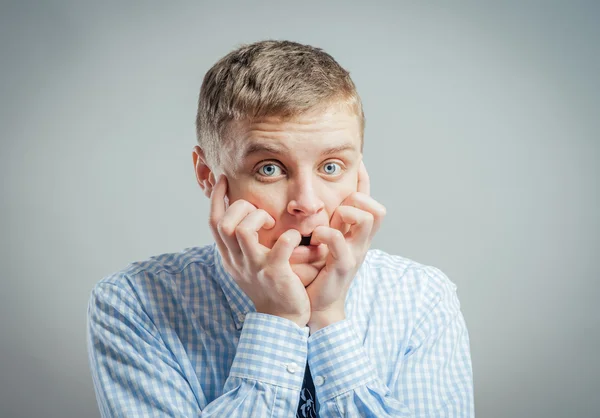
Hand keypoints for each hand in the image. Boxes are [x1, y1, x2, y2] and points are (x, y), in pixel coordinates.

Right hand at [209, 175, 310, 327]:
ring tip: (271, 222)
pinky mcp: (275, 274)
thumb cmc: (269, 286)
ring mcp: (255, 267)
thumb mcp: (247, 263)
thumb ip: (241, 242)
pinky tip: (293, 237)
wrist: (282, 319)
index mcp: (229, 256)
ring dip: (258, 218)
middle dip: (239, 207)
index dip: (216, 198)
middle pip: (224, 223)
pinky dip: (288, 237)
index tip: (224, 179)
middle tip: (257, 210)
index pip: (214, 222)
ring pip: (242, 231)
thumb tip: (239, 215)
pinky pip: (279, 248)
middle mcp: (238, 261)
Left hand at [306, 160, 385, 331]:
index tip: (357, 161)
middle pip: (377, 209)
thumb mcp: (323, 241)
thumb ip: (325, 221)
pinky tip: (316, 238)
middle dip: (360, 199)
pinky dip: (327, 234)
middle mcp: (360, 242)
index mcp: (356, 234)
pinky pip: (340, 242)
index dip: (365, 180)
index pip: (369, 201)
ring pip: (366, 219)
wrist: (317, 305)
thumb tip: (317, 197)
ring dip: (347, 213)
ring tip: (329, 221)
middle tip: (340, 208)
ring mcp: (355, 253)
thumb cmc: (318, 272)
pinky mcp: (343, 266)